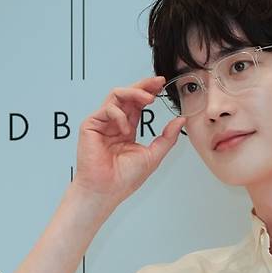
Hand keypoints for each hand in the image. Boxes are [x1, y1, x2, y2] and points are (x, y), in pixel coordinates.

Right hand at [72, 75, 186, 210]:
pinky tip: (125, 129)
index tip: (162, 85)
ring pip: (116, 95)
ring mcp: (102, 123)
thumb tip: (181, 120)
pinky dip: (120, 114)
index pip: (138, 104)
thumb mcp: (153, 155)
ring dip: (134, 93)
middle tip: (157, 82)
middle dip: (143, 85)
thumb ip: (167, 137)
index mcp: (127, 129)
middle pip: (127, 94)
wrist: (106, 190)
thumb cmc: (124, 178)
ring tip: (148, 99)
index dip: (149, 92)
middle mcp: (114, 123)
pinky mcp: (91, 125)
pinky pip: (108, 108)